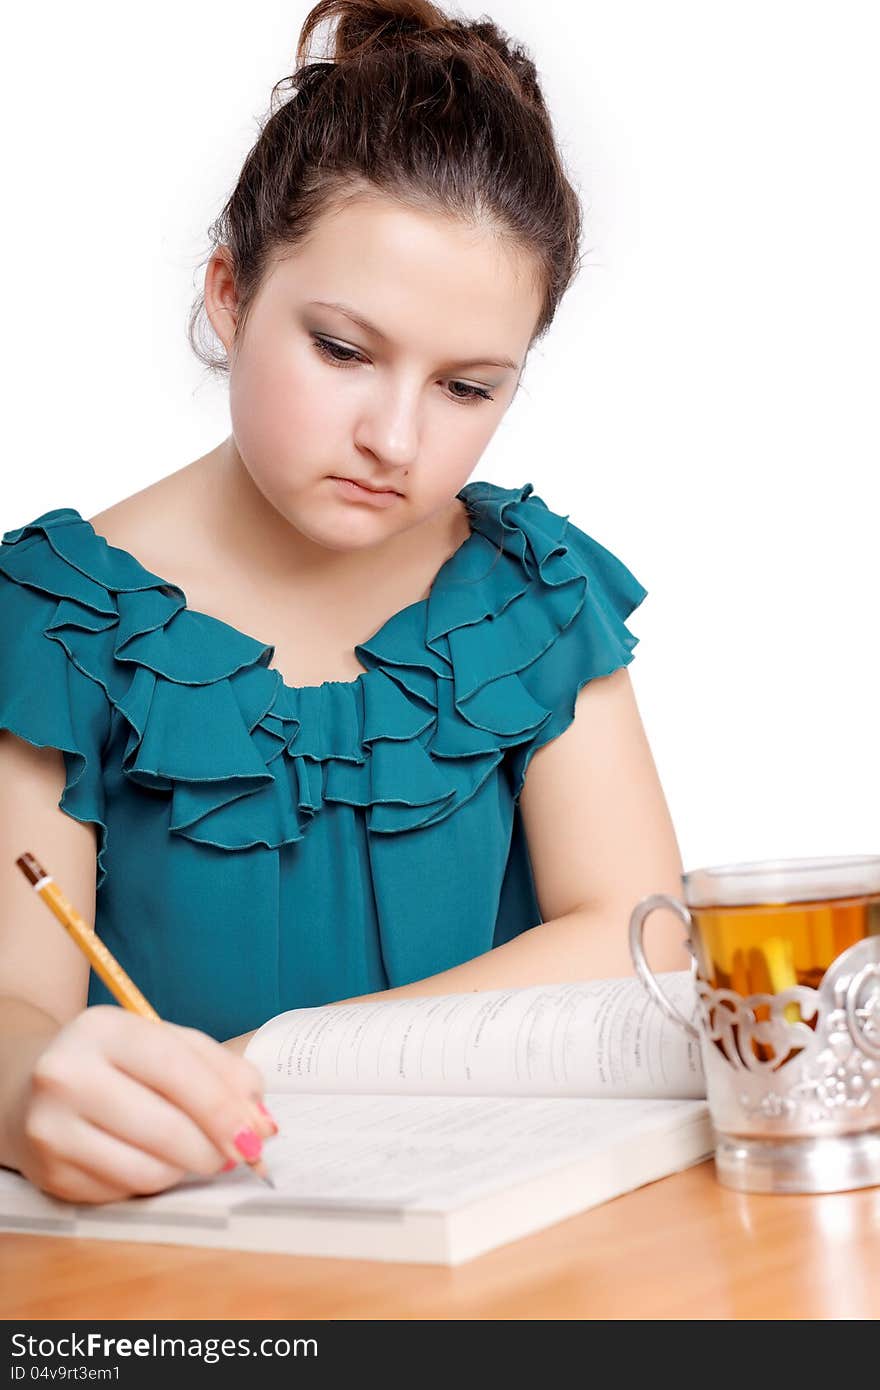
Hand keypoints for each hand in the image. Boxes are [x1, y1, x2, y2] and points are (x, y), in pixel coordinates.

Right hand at [9, 1006, 276, 1203]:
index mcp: (101, 1029)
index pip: (175, 1069)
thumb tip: (262, 1120)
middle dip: (213, 1149)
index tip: (257, 1136)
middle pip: (164, 1128)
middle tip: (238, 1156)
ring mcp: (51, 1127)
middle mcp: (66, 1075)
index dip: (222, 1107)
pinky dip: (152, 1182)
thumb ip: (219, 1070)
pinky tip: (149, 1159)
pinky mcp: (49, 1173)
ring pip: (147, 1169)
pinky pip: (124, 1192)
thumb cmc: (113, 1062)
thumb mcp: (163, 1043)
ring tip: (193, 1153)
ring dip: (186, 1170)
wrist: (26, 1086)